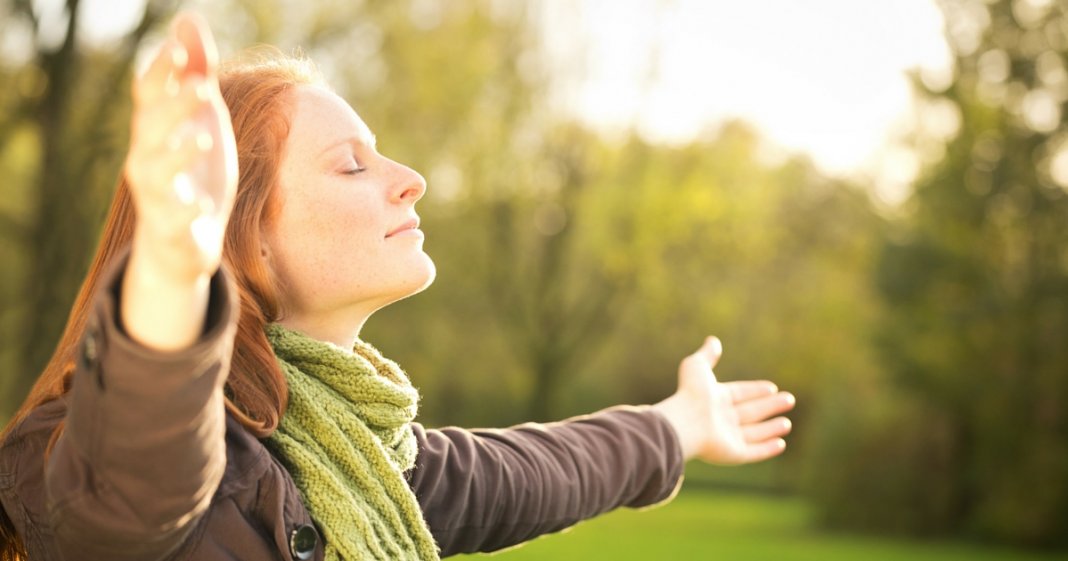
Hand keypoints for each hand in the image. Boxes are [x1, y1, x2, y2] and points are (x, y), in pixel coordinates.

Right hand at [125, 12, 236, 282]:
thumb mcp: (202, 119)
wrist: (185, 242)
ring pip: (155, 173)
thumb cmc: (194, 172)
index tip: (180, 51)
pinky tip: (202, 205)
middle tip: (202, 88)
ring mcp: (157, 196)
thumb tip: (189, 19)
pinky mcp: (173, 231)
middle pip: (152, 128)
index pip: (150, 94)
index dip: (162, 72)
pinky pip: (173, 222)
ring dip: (176, 154)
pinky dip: (185, 212)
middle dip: (174, 106)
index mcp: (155, 130)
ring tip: (202, 138)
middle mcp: (147, 159)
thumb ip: (197, 74)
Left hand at [653, 337, 795, 463]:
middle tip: (789, 399)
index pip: (740, 393)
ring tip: (787, 424)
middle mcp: (722, 419)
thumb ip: (707, 354)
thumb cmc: (691, 393)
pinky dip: (767, 449)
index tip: (772, 387)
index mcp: (715, 399)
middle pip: (751, 412)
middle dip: (770, 406)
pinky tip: (781, 444)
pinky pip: (753, 452)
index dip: (756, 390)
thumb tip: (713, 340)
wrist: (685, 422)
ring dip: (771, 429)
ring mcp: (727, 438)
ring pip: (754, 433)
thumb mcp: (697, 366)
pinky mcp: (733, 454)